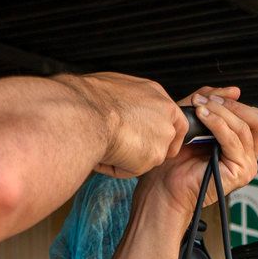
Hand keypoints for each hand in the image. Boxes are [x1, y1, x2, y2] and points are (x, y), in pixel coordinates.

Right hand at [65, 72, 186, 178]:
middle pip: (167, 139)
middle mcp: (165, 113)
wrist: (85, 113)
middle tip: (127, 152)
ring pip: (148, 157)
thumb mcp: (112, 89)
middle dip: (150, 150)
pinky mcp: (154, 156)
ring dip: (128, 158)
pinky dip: (117, 168)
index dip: (161, 131)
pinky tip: (103, 155)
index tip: (151, 139)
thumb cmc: (89, 98)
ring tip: (104, 147)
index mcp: (154, 93)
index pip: (172, 116)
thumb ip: (126, 102)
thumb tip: (117, 109)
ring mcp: (162, 135)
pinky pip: (133, 170)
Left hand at [137, 86, 257, 214]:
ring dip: (221, 112)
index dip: (238, 103)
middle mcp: (248, 155)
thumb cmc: (175, 163)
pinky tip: (203, 116)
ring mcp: (246, 165)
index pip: (257, 117)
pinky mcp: (239, 171)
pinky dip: (217, 124)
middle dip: (233, 105)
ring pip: (244, 127)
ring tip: (201, 107)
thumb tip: (235, 90)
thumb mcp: (194, 123)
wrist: (163, 187)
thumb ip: (212, 104)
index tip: (214, 97)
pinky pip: (233, 140)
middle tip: (208, 100)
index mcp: (242, 145)